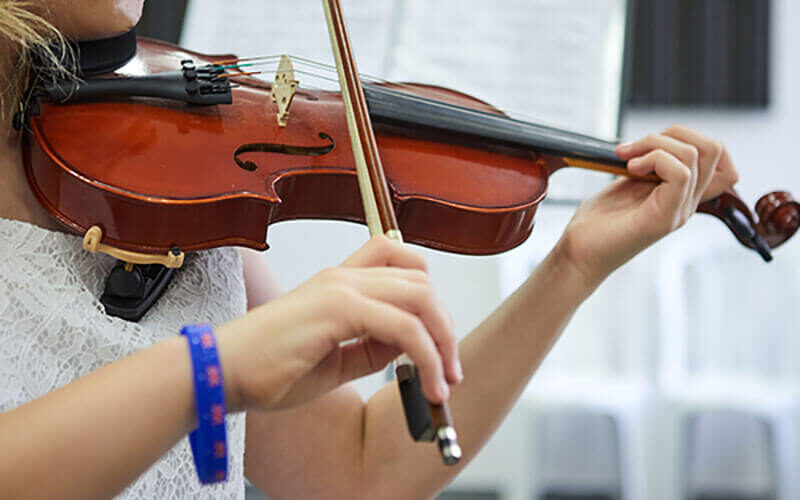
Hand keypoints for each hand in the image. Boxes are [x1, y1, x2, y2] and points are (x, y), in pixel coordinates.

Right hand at [216, 236, 462, 411]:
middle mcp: (342, 277)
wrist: (221, 374)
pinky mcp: (336, 308)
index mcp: (339, 283)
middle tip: (450, 369)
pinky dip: (426, 355)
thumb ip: (373, 348)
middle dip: (446, 326)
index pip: (401, 262)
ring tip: (444, 381)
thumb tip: (412, 347)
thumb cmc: (269, 370)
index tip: (436, 339)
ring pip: (420, 297)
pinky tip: (427, 382)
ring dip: (443, 341)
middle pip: (421, 280)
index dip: (428, 295)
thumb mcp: (336, 361)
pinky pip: (402, 326)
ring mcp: (339, 288)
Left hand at [557, 125, 738, 285]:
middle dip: (672, 133)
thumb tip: (657, 141)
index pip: (720, 157)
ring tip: (626, 158)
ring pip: (696, 155)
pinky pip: (681, 174)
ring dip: (655, 144)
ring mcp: (679, 211)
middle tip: (635, 148)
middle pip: (714, 148)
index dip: (692, 137)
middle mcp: (687, 203)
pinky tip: (630, 170)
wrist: (579, 253)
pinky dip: (654, 159)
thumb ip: (649, 165)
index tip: (653, 144)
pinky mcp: (664, 218)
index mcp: (681, 193)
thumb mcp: (628, 183)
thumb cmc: (597, 222)